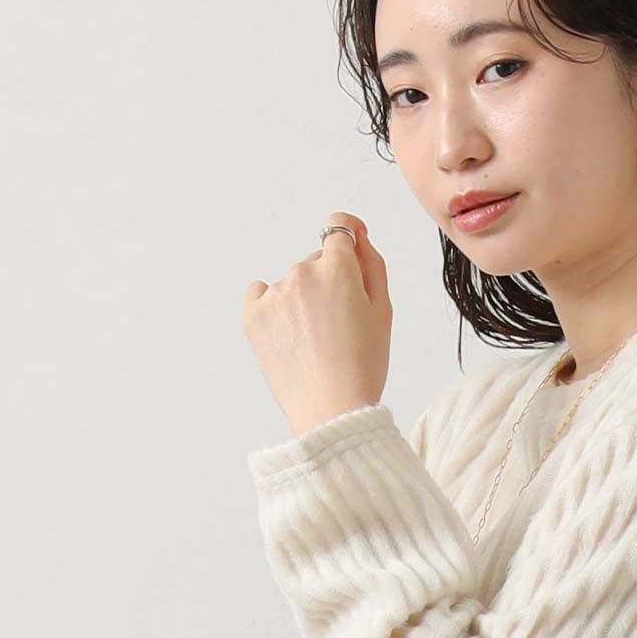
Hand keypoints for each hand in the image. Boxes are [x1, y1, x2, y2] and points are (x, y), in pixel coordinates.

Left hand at [241, 210, 391, 437]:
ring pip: (291, 282)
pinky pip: (259, 294)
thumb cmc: (362, 366)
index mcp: (338, 269)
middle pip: (315, 261)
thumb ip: (372, 264)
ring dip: (302, 300)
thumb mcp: (383, 311)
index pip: (339, 227)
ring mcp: (274, 294)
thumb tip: (356, 236)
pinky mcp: (252, 316)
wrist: (331, 411)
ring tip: (316, 340)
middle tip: (340, 324)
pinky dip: (272, 306)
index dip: (348, 238)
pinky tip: (289, 332)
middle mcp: (301, 273)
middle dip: (328, 281)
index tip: (349, 251)